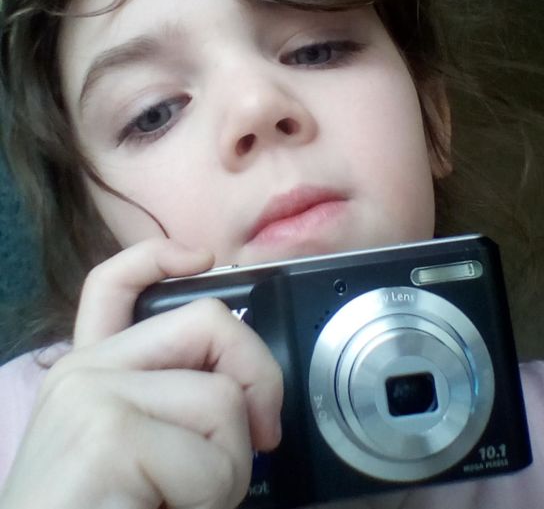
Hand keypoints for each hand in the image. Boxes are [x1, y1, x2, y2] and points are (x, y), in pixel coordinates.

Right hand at [0, 239, 282, 508]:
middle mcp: (83, 372)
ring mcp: (91, 396)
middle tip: (262, 437)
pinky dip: (213, 500)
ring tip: (185, 500)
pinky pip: (212, 459)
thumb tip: (244, 386)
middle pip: (208, 321)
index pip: (113, 285)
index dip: (159, 257)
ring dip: (230, 467)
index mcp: (90, 372)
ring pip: (222, 398)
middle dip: (258, 375)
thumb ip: (170, 400)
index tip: (204, 257)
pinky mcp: (108, 436)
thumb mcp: (135, 448)